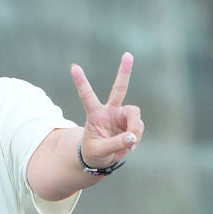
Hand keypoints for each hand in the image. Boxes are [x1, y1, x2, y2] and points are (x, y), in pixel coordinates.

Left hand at [71, 52, 143, 168]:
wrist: (103, 158)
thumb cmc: (95, 153)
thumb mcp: (100, 152)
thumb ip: (115, 144)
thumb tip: (132, 137)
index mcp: (94, 114)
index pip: (87, 96)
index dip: (81, 82)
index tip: (73, 67)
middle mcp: (109, 111)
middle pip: (119, 89)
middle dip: (124, 72)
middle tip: (128, 54)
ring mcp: (121, 115)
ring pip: (135, 114)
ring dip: (135, 129)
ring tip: (130, 144)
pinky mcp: (131, 123)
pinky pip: (139, 127)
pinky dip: (137, 137)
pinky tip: (131, 145)